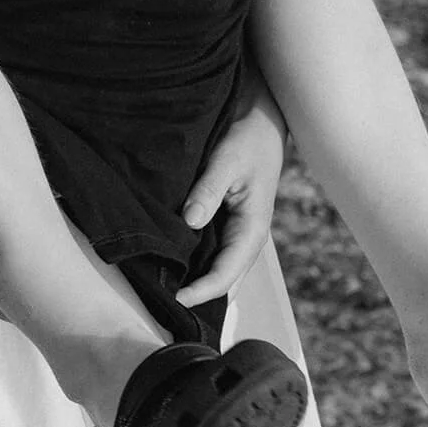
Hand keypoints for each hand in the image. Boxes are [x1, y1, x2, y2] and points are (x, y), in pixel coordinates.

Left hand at [176, 73, 287, 307]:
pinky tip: (174, 260)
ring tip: (165, 291)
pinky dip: (196, 260)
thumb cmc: (247, 138)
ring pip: (217, 266)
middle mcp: (246, 237)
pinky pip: (213, 249)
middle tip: (165, 308)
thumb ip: (208, 190)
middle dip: (200, 295)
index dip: (203, 291)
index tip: (176, 298)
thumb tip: (190, 221)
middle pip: (224, 279)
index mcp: (253, 230)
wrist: (261, 118)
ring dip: (197, 280)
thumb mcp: (227, 160)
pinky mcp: (228, 220)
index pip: (227, 274)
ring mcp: (238, 231)